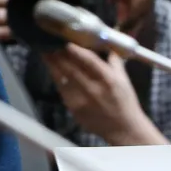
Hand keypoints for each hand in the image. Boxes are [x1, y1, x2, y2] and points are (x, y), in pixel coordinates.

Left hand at [45, 45, 166, 146]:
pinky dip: (57, 78)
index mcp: (108, 80)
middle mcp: (93, 90)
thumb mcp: (124, 79)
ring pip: (62, 78)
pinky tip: (53, 70)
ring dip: (53, 65)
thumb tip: (105, 43)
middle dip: (58, 54)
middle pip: (71, 68)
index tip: (66, 41)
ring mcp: (81, 101)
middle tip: (49, 42)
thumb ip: (113, 61)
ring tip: (46, 53)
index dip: (76, 51)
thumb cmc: (125, 101)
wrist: (124, 129)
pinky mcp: (74, 109)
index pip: (89, 61)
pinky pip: (62, 90)